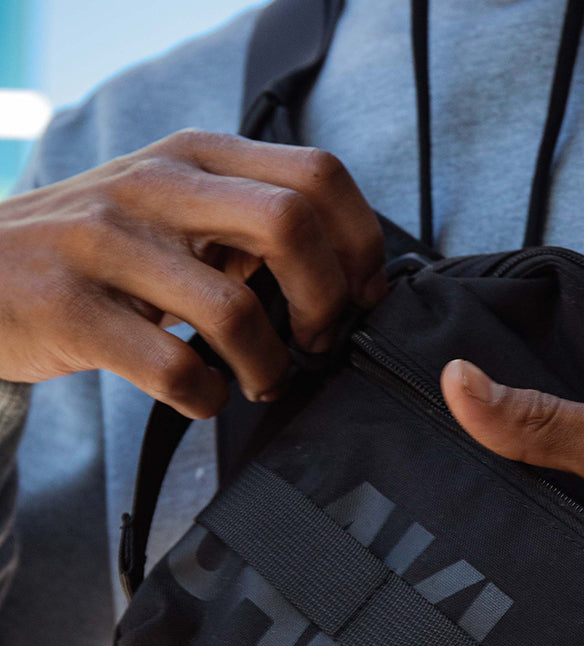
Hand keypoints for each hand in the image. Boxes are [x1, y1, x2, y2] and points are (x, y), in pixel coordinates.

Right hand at [0, 130, 385, 418]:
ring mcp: (107, 242)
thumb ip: (247, 222)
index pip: (318, 175)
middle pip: (292, 226)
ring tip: (257, 380)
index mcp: (195, 156)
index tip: (360, 298)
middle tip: (315, 341)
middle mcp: (155, 185)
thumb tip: (346, 273)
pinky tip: (202, 395)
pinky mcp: (70, 306)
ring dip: (268, 367)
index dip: (359, 245)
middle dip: (326, 302)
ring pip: (236, 310)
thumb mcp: (173, 208)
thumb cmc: (96, 251)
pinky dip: (206, 398)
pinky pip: (174, 367)